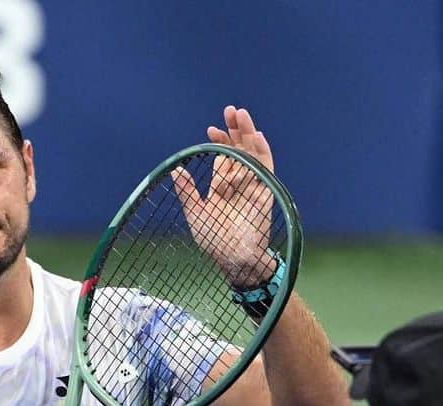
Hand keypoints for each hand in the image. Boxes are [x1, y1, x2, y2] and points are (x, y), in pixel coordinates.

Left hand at [172, 105, 275, 286]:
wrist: (235, 258)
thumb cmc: (214, 241)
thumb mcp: (195, 214)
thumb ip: (187, 192)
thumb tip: (176, 170)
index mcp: (222, 187)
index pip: (223, 157)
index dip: (219, 142)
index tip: (211, 129)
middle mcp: (238, 183)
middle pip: (239, 150)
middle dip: (235, 130)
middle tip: (230, 110)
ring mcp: (253, 185)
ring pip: (252, 153)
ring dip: (248, 133)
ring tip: (241, 114)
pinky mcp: (265, 191)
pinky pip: (266, 168)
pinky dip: (263, 152)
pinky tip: (257, 135)